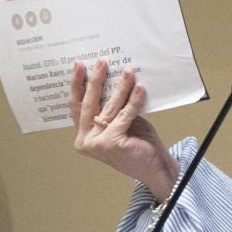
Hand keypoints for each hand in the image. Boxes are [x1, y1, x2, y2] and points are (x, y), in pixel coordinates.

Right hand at [71, 59, 179, 198]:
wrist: (154, 169)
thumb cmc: (136, 143)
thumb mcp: (119, 122)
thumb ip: (111, 107)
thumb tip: (112, 77)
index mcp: (82, 136)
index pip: (77, 107)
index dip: (77, 85)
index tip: (79, 65)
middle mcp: (85, 141)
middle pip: (89, 104)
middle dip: (95, 80)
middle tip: (101, 62)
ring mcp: (97, 144)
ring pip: (109, 107)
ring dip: (120, 87)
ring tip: (128, 71)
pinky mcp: (113, 142)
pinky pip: (125, 115)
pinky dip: (134, 100)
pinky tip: (140, 88)